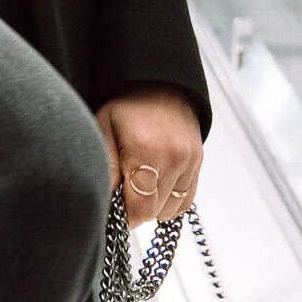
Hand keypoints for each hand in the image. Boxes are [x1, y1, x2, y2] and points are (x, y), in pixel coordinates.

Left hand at [99, 86, 202, 228]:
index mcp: (147, 150)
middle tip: (119, 193)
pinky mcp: (198, 162)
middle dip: (134, 210)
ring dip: (151, 205)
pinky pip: (184, 201)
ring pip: (169, 209)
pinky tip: (153, 184)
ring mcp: (190, 161)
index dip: (123, 218)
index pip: (140, 209)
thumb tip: (104, 206)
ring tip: (136, 183)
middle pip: (154, 212)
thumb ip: (106, 170)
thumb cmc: (124, 106)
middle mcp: (174, 157)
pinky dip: (167, 201)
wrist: (158, 83)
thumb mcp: (103, 129)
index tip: (111, 212)